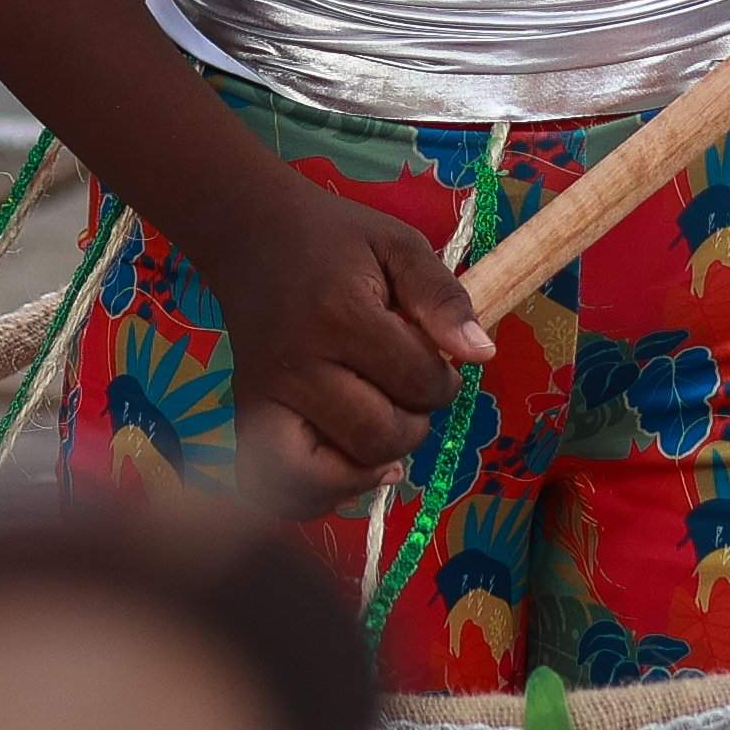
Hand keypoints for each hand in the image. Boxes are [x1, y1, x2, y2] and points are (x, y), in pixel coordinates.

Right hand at [194, 181, 492, 520]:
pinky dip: (320, 492)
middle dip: (414, 425)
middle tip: (408, 393)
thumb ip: (443, 297)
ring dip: (371, 464)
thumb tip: (482, 354)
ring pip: (330, 473)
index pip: (416, 382)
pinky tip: (346, 468)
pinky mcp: (247, 416)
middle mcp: (299, 365)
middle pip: (378, 436)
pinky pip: (280, 485)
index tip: (438, 360)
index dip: (445, 380)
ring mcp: (265, 397)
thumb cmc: (333, 239)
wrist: (250, 236)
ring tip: (382, 432)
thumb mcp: (399, 245)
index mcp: (342, 316)